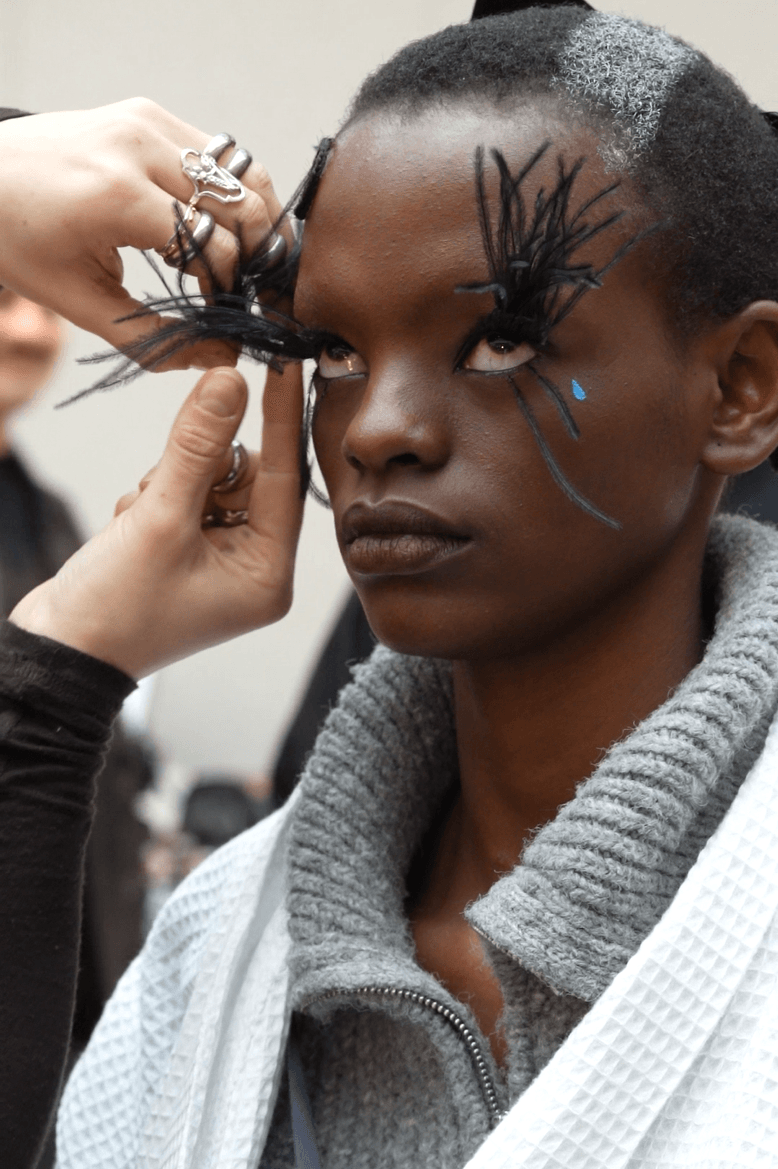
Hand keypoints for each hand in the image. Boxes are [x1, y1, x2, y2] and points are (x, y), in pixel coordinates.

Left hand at [0, 99, 284, 365]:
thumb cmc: (19, 240)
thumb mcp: (79, 303)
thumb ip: (153, 338)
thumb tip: (221, 356)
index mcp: (116, 195)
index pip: (213, 246)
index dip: (230, 289)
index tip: (226, 314)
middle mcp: (137, 147)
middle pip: (242, 205)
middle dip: (259, 256)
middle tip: (258, 292)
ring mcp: (147, 122)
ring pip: (245, 170)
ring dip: (260, 220)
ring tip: (255, 261)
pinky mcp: (150, 113)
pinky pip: (220, 154)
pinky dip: (234, 192)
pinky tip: (224, 227)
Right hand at [10, 363, 303, 677]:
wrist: (57, 654)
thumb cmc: (114, 608)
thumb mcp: (159, 518)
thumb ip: (197, 446)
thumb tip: (231, 382)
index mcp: (268, 576)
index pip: (285, 479)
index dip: (279, 420)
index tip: (283, 365)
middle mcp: (253, 570)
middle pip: (247, 478)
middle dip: (201, 468)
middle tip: (163, 487)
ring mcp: (219, 563)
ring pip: (210, 481)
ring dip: (169, 483)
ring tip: (138, 520)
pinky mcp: (186, 553)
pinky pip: (184, 497)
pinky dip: (153, 498)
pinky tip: (129, 529)